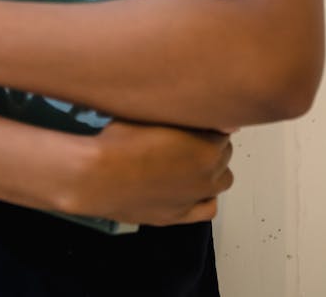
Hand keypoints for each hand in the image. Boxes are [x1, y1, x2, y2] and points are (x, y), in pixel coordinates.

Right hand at [65, 120, 233, 226]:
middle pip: (224, 153)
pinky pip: (209, 208)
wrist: (101, 175)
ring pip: (222, 180)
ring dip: (212, 168)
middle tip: (185, 135)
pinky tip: (193, 187)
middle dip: (210, 143)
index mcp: (207, 145)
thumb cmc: (122, 139)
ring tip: (189, 159)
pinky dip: (206, 197)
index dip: (206, 121)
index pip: (223, 128)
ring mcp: (196, 197)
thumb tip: (205, 109)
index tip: (193, 118)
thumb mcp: (153, 111)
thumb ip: (183, 110)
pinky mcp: (180, 216)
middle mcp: (209, 173)